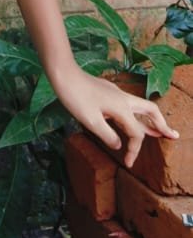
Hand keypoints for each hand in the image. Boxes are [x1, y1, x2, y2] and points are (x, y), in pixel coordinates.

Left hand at [52, 63, 179, 169]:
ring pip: (141, 107)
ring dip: (152, 119)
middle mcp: (124, 99)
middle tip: (172, 136)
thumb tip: (119, 145)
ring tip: (160, 131)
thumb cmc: (75, 97)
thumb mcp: (90, 121)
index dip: (135, 150)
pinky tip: (134, 120)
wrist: (64, 74)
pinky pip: (130, 105)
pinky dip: (137, 115)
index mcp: (122, 108)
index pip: (137, 133)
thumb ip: (107, 135)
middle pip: (151, 111)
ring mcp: (117, 94)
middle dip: (162, 124)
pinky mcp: (109, 93)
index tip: (128, 163)